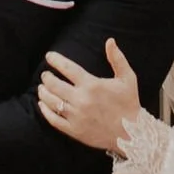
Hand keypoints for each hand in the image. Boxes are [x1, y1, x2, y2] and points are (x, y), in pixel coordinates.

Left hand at [37, 40, 142, 154]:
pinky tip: (42, 104)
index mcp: (92, 85)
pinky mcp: (74, 130)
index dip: (55, 60)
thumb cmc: (129, 104)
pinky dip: (45, 110)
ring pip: (51, 101)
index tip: (49, 56)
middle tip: (45, 75)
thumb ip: (117, 59)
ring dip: (43, 92)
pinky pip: (53, 119)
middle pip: (54, 84)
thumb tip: (110, 40)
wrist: (132, 133)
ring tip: (41, 87)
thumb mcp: (127, 79)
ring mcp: (76, 116)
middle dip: (46, 77)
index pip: (67, 68)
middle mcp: (81, 100)